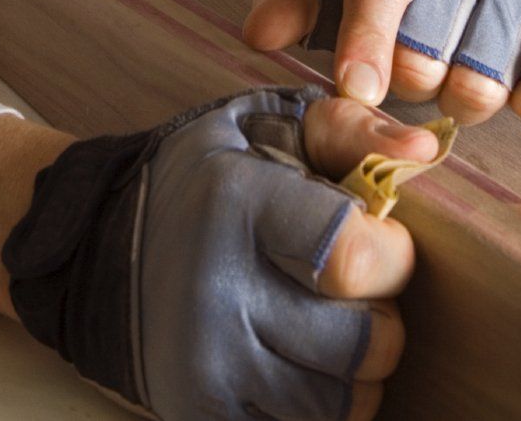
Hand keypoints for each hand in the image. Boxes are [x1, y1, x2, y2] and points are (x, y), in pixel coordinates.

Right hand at [0, 89, 436, 420]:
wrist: (94, 245)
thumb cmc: (204, 178)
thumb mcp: (266, 128)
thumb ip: (349, 129)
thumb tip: (426, 146)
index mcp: (235, 206)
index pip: (354, 259)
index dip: (392, 255)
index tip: (378, 241)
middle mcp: (215, 292)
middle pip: (364, 345)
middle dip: (381, 318)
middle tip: (353, 292)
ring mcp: (205, 366)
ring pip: (342, 406)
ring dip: (356, 373)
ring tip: (328, 329)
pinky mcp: (199, 414)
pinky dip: (318, 407)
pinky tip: (299, 365)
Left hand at [244, 0, 520, 129]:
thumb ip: (293, 2)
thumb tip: (256, 34)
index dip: (366, 41)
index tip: (355, 89)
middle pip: (424, 58)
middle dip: (411, 81)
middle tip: (419, 63)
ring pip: (480, 87)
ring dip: (464, 98)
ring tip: (461, 67)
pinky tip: (518, 80)